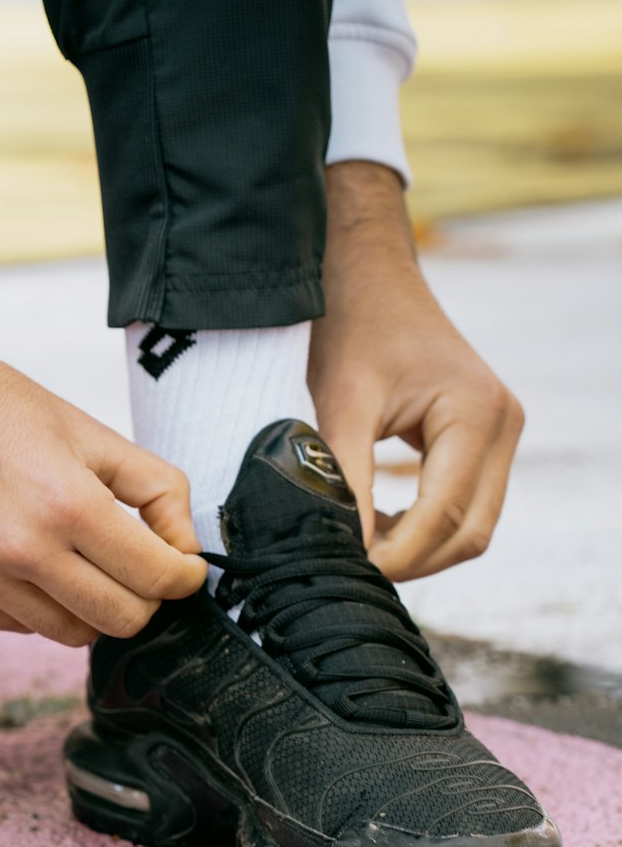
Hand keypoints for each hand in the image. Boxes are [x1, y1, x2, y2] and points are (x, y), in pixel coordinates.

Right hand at [0, 269, 205, 644]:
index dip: (185, 577)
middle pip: (121, 620)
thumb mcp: (89, 431)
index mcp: (67, 503)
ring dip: (90, 605)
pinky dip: (39, 604)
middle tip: (140, 569)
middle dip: (145, 599)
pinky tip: (29, 560)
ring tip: (81, 560)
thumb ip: (156, 488)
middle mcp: (21, 550)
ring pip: (71, 633)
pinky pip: (20, 626)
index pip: (156, 578)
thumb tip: (187, 548)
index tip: (185, 570)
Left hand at [308, 162, 523, 581]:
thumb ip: (346, 480)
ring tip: (362, 549)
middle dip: (413, 561)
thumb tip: (344, 549)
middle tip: (353, 570)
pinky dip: (427, 528)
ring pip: (472, 527)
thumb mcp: (342, 404)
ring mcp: (501, 434)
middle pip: (470, 533)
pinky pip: (466, 505)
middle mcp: (504, 426)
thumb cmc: (354, 327)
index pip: (446, 515)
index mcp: (478, 414)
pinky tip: (379, 526)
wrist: (369, 275)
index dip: (398, 554)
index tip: (349, 570)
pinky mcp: (484, 439)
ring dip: (421, 549)